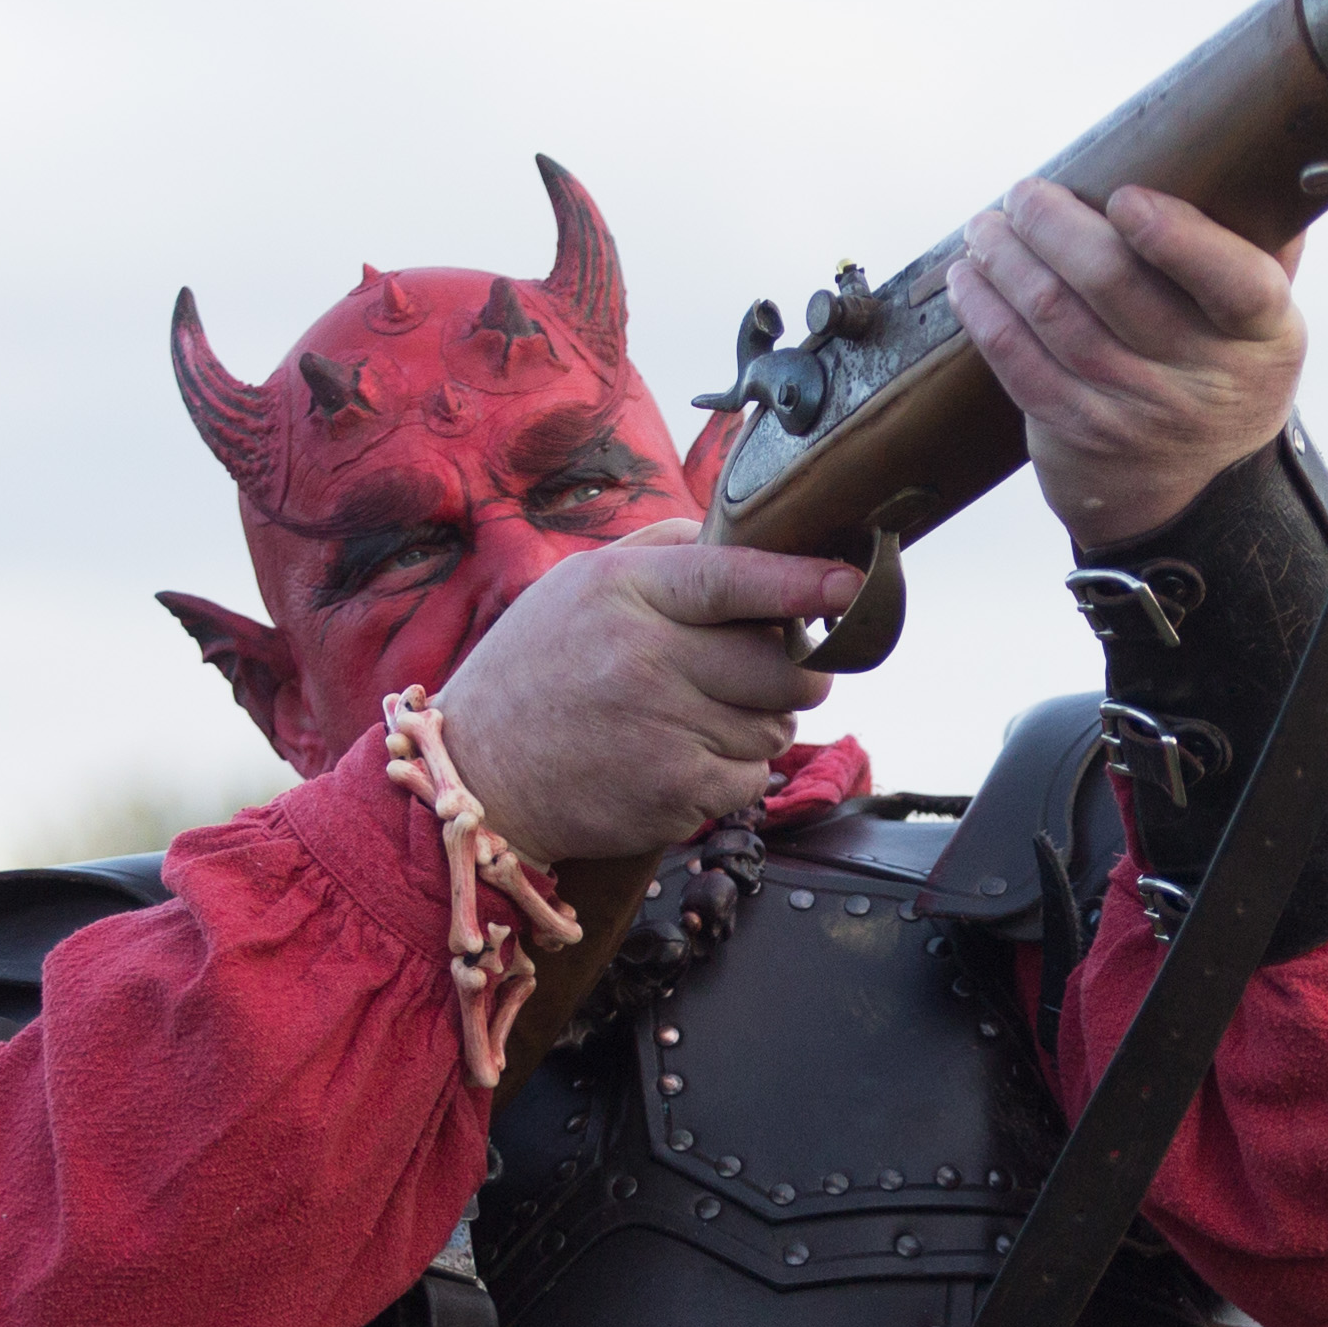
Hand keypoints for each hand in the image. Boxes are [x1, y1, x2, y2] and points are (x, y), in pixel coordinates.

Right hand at [427, 526, 861, 857]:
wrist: (476, 775)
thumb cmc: (534, 673)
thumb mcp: (578, 585)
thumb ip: (662, 552)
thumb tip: (747, 535)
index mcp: (624, 591)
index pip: (733, 578)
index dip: (801, 583)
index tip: (851, 583)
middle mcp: (645, 656)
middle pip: (780, 664)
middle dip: (793, 673)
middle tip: (763, 675)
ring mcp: (662, 727)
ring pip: (774, 725)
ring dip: (755, 725)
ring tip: (694, 720)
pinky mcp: (674, 790)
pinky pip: (751, 777)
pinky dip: (732, 773)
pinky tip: (680, 760)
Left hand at [947, 178, 1307, 547]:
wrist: (1199, 491)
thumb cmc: (1223, 367)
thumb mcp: (1264, 321)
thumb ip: (1260, 244)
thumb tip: (1249, 153)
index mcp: (1264, 334)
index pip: (1236, 284)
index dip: (1178, 239)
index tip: (1124, 198)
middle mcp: (1205, 377)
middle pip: (1115, 285)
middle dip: (1054, 225)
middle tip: (1025, 192)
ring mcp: (1138, 410)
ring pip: (1055, 316)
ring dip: (1007, 259)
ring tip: (986, 226)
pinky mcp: (1079, 433)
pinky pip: (1018, 363)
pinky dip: (985, 312)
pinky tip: (968, 278)